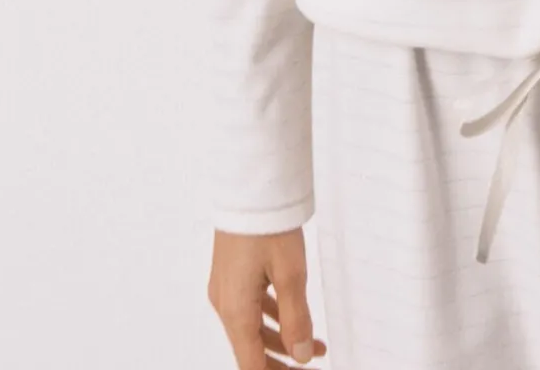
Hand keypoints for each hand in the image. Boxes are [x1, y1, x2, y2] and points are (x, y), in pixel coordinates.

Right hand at [208, 227, 327, 366]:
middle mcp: (225, 303)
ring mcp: (226, 288)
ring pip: (252, 329)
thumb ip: (296, 319)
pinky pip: (251, 308)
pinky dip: (273, 319)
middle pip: (250, 351)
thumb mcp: (291, 274)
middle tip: (309, 367)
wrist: (249, 186)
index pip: (251, 366)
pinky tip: (293, 317)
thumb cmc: (267, 224)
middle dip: (280, 365)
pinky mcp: (232, 274)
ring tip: (314, 346)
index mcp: (236, 310)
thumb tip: (300, 356)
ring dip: (281, 341)